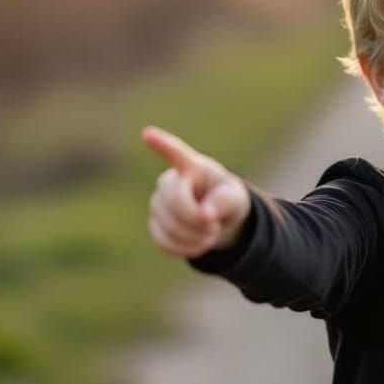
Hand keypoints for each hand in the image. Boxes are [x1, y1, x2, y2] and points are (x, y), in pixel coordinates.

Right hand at [141, 125, 250, 258]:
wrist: (217, 219)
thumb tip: (206, 215)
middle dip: (196, 219)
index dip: (162, 145)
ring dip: (194, 237)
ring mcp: (158, 202)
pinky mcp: (155, 223)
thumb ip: (224, 202)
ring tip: (210, 234)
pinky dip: (184, 249)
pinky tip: (197, 244)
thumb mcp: (235, 198)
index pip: (176, 154)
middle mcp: (170, 181)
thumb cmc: (227, 199)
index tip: (148, 134)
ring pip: (167, 225)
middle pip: (173, 201)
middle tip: (215, 225)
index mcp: (192, 167)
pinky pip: (163, 241)